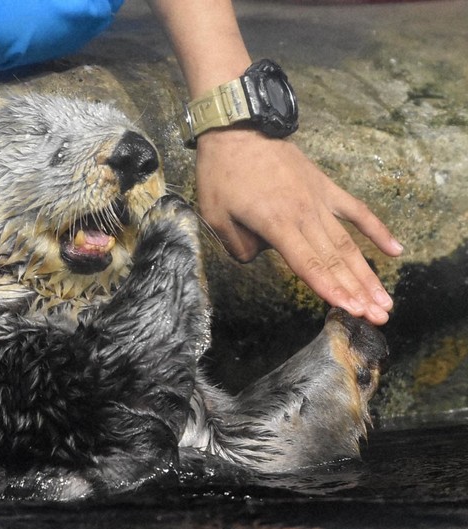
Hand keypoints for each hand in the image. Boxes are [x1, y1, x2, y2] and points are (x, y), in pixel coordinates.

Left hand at [196, 128, 403, 325]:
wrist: (238, 129)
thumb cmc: (221, 173)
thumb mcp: (214, 215)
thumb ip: (237, 245)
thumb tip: (257, 257)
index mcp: (277, 223)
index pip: (308, 264)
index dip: (329, 289)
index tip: (349, 310)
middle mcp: (304, 214)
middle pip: (335, 260)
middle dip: (357, 291)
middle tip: (378, 317)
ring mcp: (319, 199)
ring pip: (348, 243)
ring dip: (367, 273)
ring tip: (385, 300)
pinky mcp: (325, 186)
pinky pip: (356, 210)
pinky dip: (377, 230)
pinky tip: (396, 251)